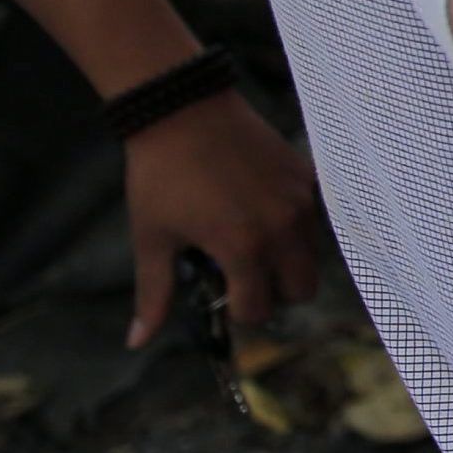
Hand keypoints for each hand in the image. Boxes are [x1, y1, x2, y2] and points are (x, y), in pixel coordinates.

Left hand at [124, 95, 322, 347]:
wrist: (183, 111)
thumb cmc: (160, 178)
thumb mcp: (152, 239)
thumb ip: (154, 293)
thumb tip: (137, 341)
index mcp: (244, 249)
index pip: (259, 309)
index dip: (237, 309)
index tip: (219, 291)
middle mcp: (283, 230)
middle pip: (302, 289)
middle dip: (274, 291)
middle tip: (243, 273)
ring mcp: (302, 202)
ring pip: (313, 255)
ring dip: (288, 260)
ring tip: (252, 238)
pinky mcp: (309, 179)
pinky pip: (316, 220)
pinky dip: (297, 226)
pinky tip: (263, 209)